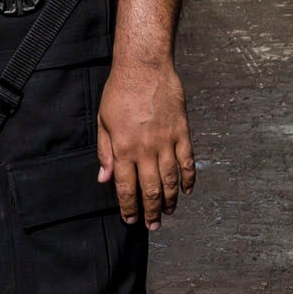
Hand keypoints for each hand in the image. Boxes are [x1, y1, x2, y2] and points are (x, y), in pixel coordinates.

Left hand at [97, 57, 193, 229]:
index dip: (129, 207)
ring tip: (168, 213)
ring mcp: (166, 142)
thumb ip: (105, 152)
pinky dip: (189, 178)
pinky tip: (186, 190)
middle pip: (151, 190)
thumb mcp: (103, 122)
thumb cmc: (120, 91)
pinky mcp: (182, 132)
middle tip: (152, 225)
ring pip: (170, 180)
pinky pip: (187, 162)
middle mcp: (146, 150)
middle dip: (151, 211)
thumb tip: (104, 177)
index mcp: (124, 149)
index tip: (131, 219)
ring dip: (170, 200)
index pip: (126, 187)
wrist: (144, 67)